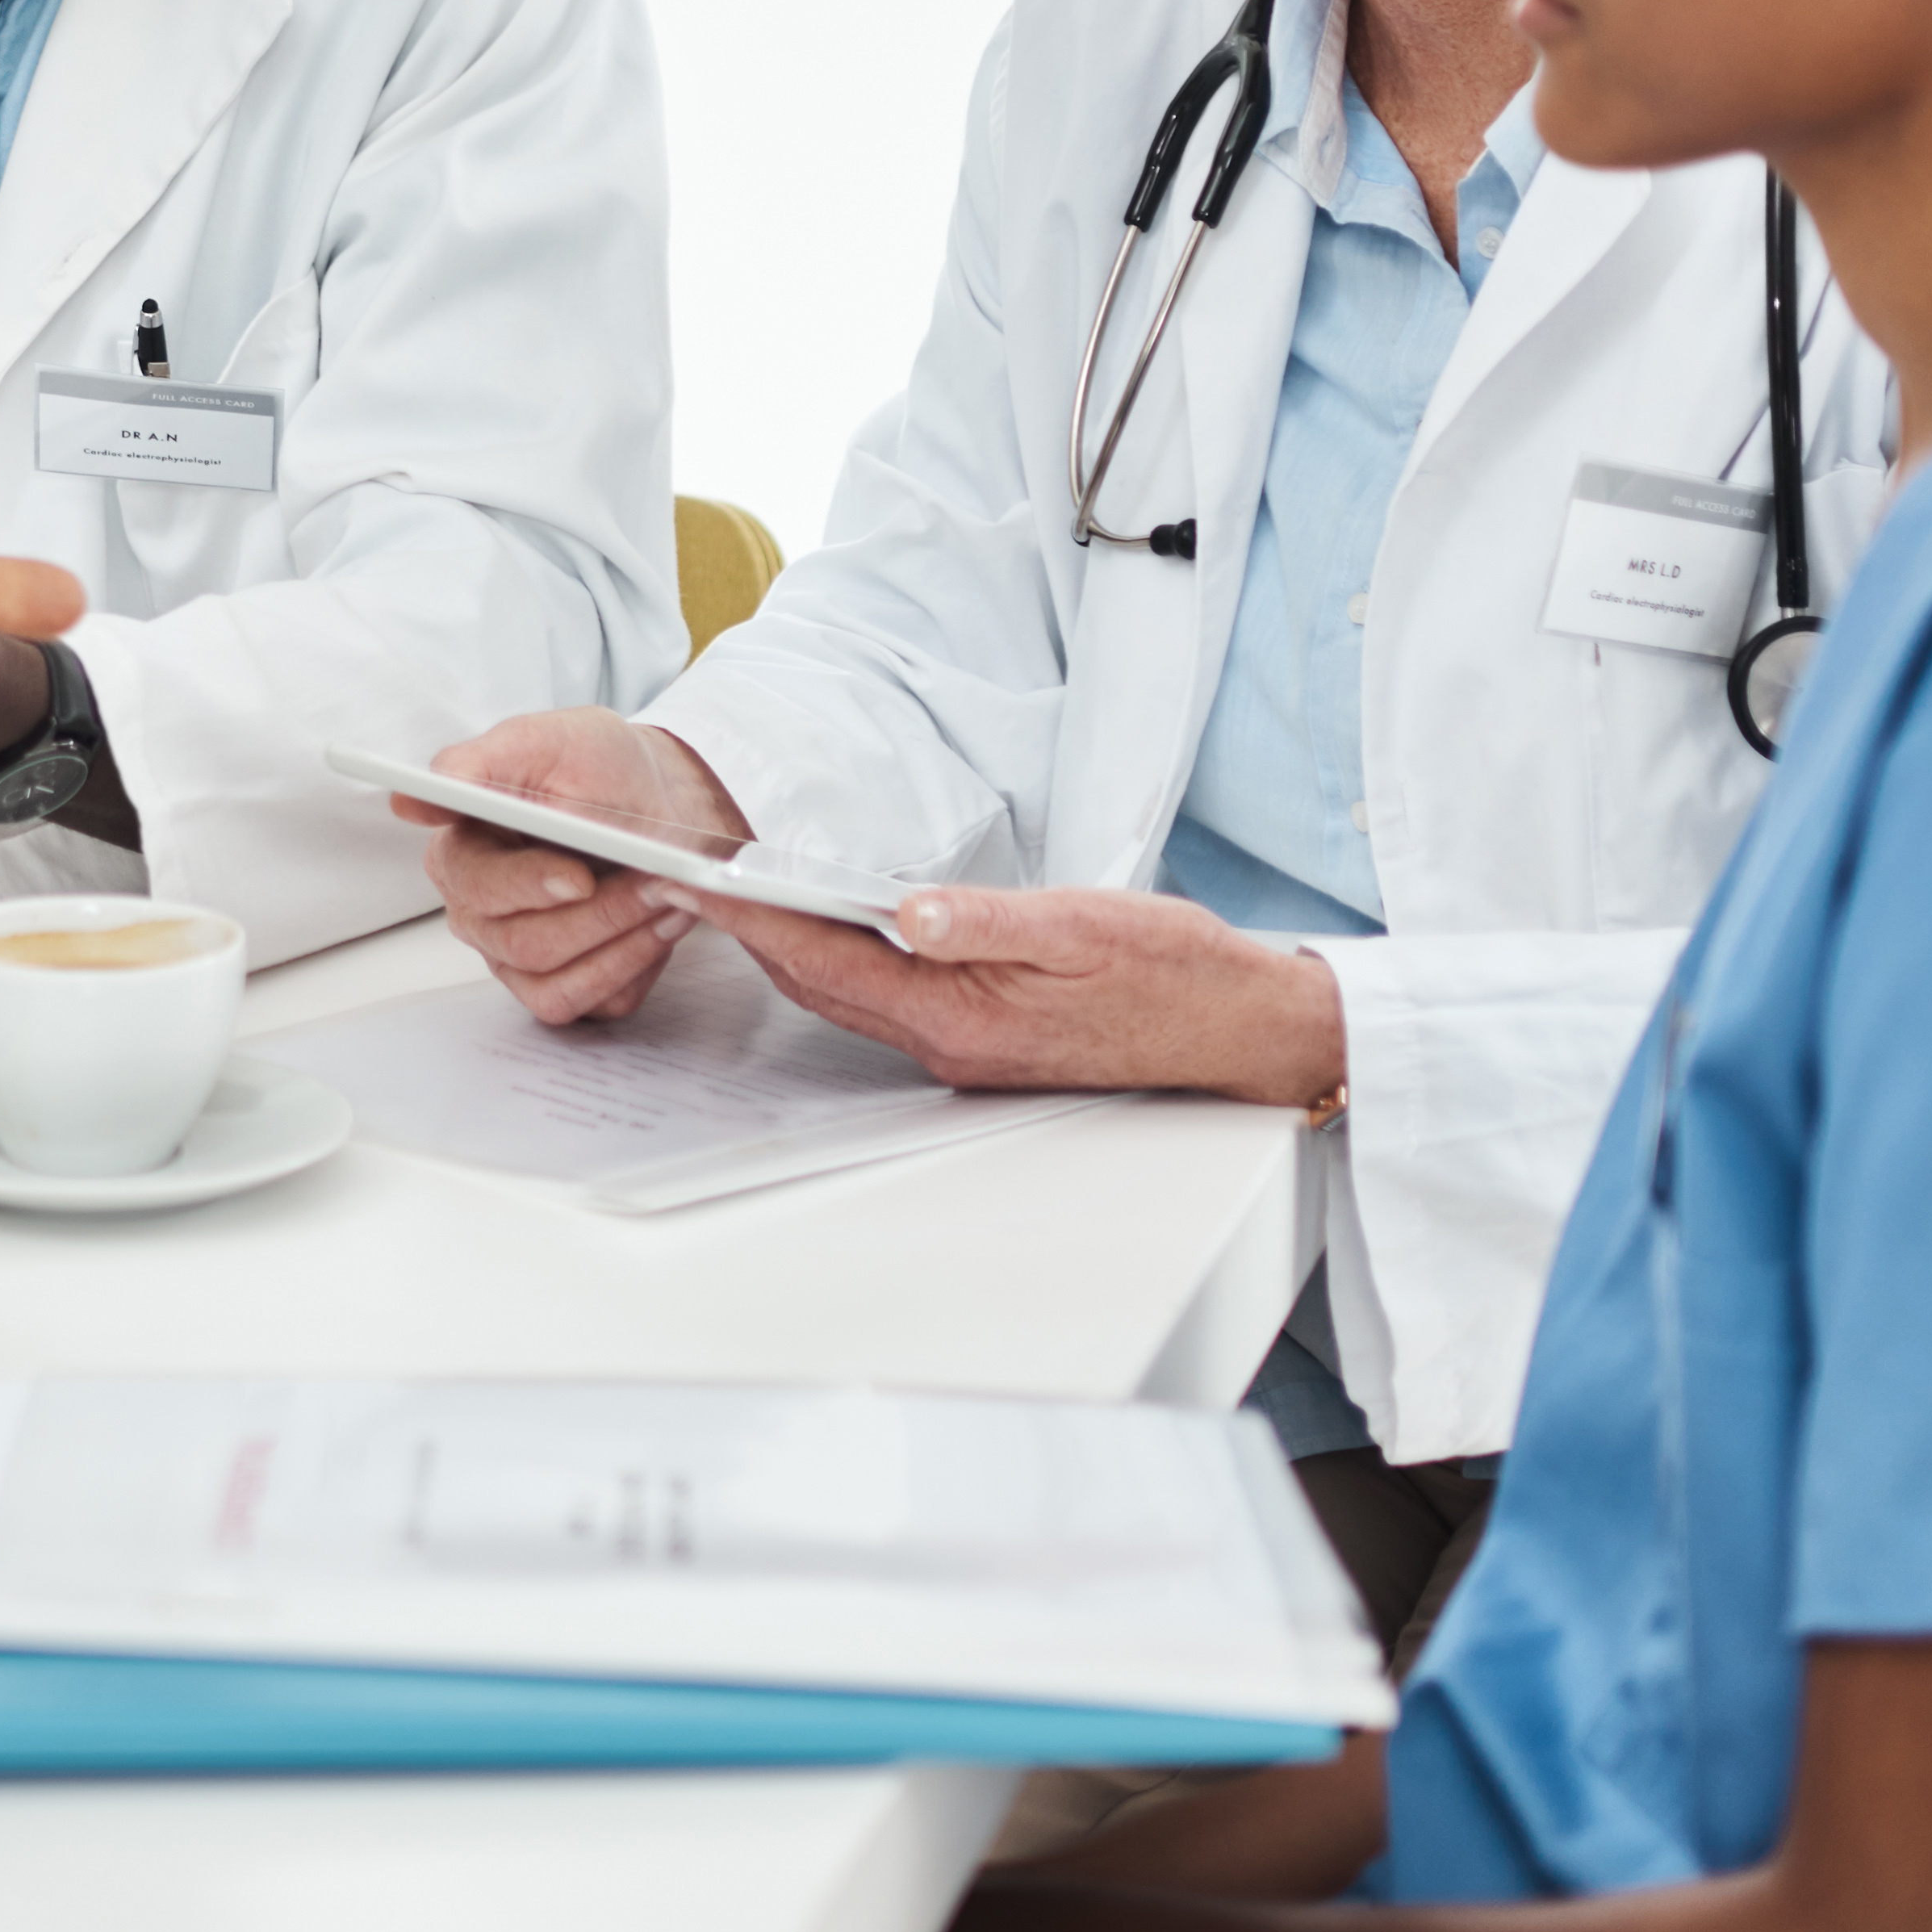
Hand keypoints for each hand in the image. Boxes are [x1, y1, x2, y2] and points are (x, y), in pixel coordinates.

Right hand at [389, 710, 739, 1024]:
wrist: (658, 803)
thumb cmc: (600, 768)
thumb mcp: (548, 741)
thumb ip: (479, 762)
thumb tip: (410, 799)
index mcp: (461, 852)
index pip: (474, 884)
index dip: (526, 886)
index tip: (578, 879)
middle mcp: (478, 914)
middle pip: (521, 941)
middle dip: (599, 912)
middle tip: (655, 880)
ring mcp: (515, 958)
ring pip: (557, 979)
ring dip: (624, 940)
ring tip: (667, 895)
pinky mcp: (561, 987)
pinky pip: (592, 1002)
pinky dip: (635, 965)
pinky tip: (661, 924)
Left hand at [680, 882, 1344, 1107]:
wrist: (1244, 1029)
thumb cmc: (1177, 971)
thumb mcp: (1088, 926)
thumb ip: (993, 921)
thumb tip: (909, 912)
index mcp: (964, 1016)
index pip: (829, 959)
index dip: (757, 916)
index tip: (698, 880)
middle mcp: (950, 1045)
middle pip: (822, 981)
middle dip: (752, 931)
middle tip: (688, 880)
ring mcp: (965, 1051)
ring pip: (849, 994)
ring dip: (791, 948)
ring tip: (737, 896)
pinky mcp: (985, 1043)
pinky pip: (886, 1001)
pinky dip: (841, 963)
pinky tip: (831, 929)